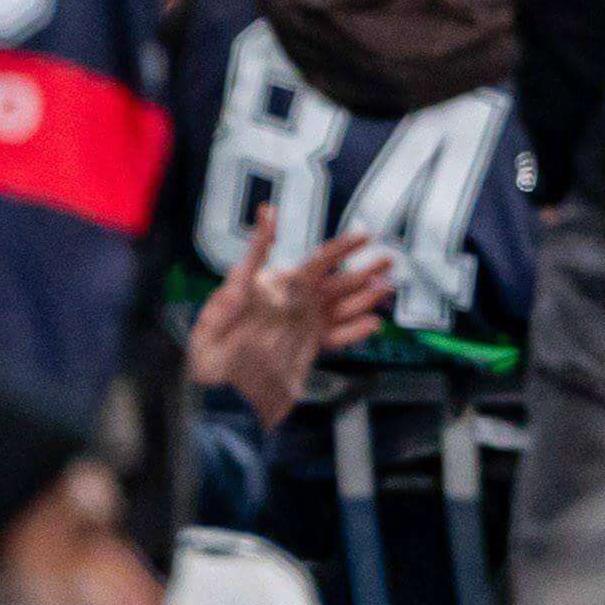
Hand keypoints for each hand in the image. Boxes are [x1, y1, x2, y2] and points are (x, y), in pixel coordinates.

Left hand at [186, 207, 397, 431]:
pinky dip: (356, 332)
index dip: (343, 248)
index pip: (319, 261)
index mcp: (279, 286)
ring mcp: (304, 327)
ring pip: (343, 308)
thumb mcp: (229, 294)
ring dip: (366, 299)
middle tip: (390, 261)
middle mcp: (296, 304)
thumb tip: (267, 213)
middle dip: (365, 272)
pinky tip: (372, 324)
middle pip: (338, 283)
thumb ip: (253, 255)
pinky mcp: (307, 350)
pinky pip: (337, 338)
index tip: (365, 237)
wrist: (219, 391)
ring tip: (388, 290)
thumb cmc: (215, 341)